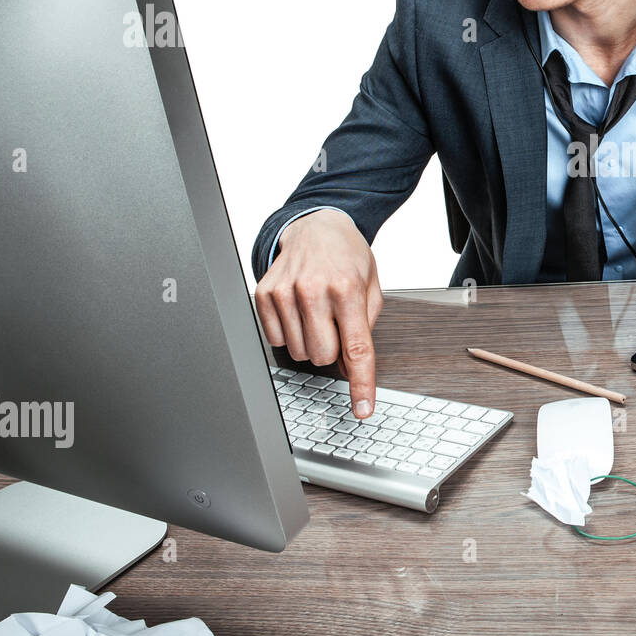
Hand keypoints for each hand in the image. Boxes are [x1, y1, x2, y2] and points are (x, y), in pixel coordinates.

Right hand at [255, 209, 383, 416]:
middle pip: (323, 357)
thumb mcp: (371, 285)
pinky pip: (275, 340)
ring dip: (310, 341)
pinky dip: (288, 333)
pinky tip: (297, 311)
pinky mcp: (264, 294)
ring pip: (298, 352)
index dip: (361, 384)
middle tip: (336, 325)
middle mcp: (313, 291)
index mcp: (347, 289)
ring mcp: (285, 292)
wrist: (316, 226)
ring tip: (317, 313)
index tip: (363, 409)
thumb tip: (352, 367)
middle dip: (333, 350)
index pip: (356, 349)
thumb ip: (366, 327)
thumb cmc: (347, 256)